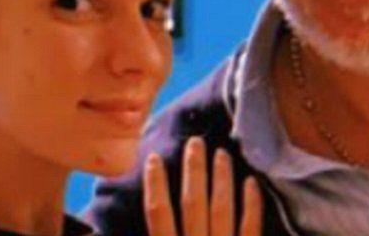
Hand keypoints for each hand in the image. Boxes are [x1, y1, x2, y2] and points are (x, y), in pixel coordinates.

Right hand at [143, 136, 261, 235]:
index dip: (155, 185)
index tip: (154, 157)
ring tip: (221, 153)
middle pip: (193, 204)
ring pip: (221, 210)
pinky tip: (251, 182)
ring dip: (221, 180)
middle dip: (193, 171)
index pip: (158, 214)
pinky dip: (252, 205)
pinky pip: (251, 228)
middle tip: (195, 141)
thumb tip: (116, 231)